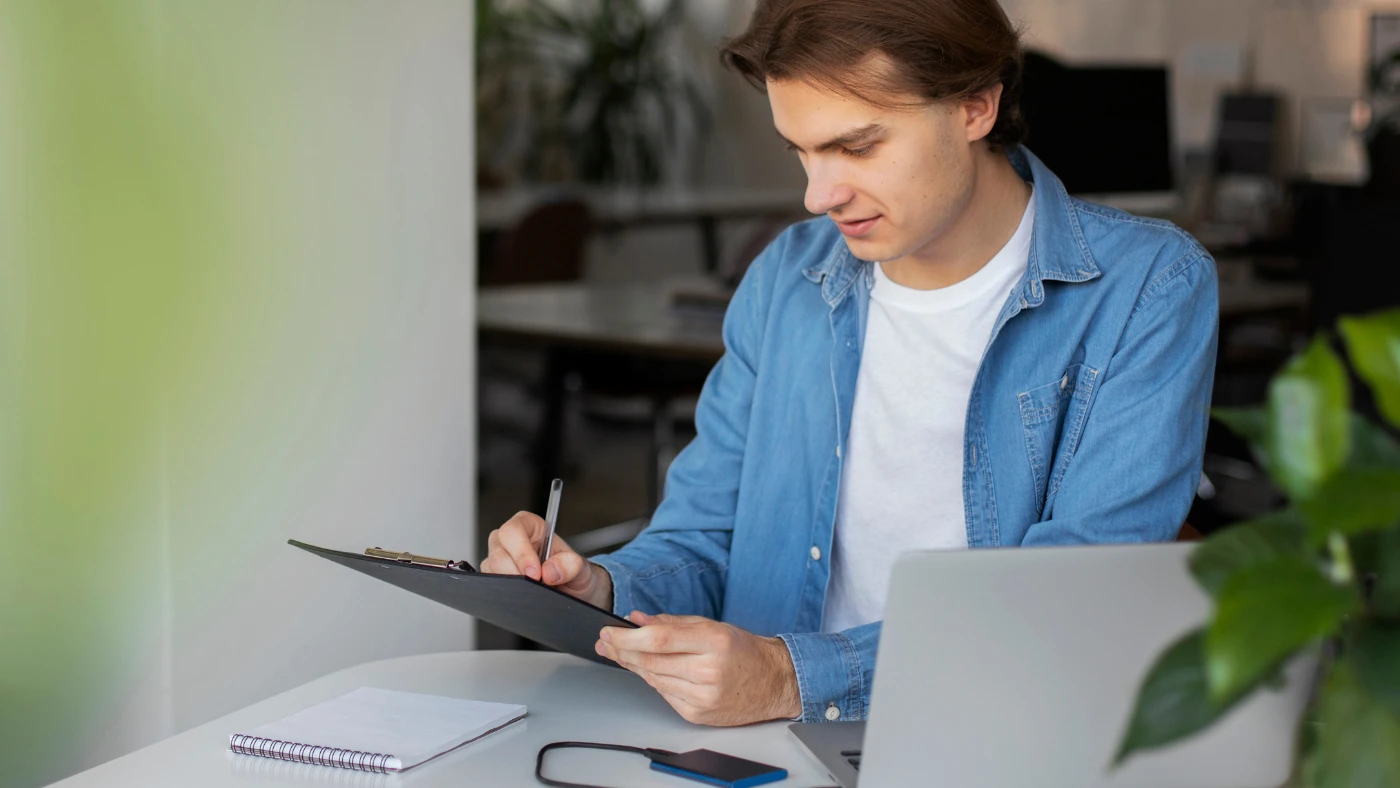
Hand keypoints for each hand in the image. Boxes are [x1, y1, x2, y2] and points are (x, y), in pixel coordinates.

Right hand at [480, 511, 612, 609]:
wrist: (572, 593)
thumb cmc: (573, 573)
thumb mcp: (582, 569)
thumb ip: (572, 566)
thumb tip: (550, 571)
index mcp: (530, 527)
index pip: (513, 531)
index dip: (521, 552)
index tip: (534, 573)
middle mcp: (511, 541)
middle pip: (498, 553)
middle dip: (515, 573)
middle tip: (535, 586)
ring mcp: (500, 560)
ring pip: (491, 570)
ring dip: (511, 585)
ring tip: (532, 592)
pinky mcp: (495, 578)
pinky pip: (490, 585)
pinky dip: (505, 593)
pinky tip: (521, 598)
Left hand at [596, 612, 801, 725]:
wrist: (774, 682)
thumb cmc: (744, 651)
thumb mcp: (711, 625)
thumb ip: (671, 623)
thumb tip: (637, 619)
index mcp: (713, 641)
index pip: (658, 640)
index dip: (627, 637)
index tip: (609, 632)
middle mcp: (708, 670)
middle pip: (650, 661)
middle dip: (622, 651)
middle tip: (606, 642)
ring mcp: (702, 696)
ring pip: (653, 679)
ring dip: (634, 666)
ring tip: (622, 653)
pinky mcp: (698, 714)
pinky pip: (663, 694)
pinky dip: (654, 680)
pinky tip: (651, 670)